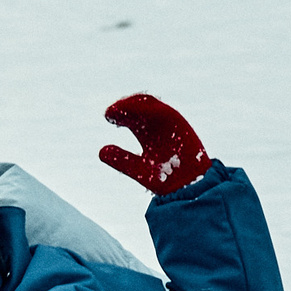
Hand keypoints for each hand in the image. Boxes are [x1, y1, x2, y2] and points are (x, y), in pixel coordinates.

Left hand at [98, 94, 213, 195]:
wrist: (189, 186)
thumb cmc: (166, 181)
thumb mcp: (139, 170)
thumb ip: (122, 160)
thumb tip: (101, 151)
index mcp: (146, 134)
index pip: (130, 118)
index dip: (119, 115)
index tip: (108, 117)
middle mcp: (156, 125)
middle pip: (138, 109)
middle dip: (124, 108)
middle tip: (111, 112)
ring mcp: (167, 123)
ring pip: (149, 106)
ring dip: (134, 104)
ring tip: (120, 107)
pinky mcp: (178, 124)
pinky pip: (163, 111)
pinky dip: (149, 109)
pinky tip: (136, 109)